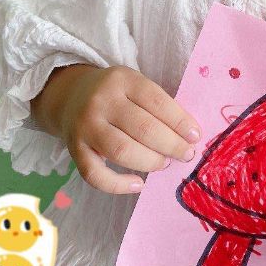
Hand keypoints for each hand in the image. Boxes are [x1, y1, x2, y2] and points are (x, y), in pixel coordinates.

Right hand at [33, 64, 201, 194]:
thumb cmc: (116, 94)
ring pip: (122, 151)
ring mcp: (86, 126)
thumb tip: (188, 135)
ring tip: (164, 163)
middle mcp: (102, 101)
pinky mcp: (75, 150)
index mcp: (122, 80)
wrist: (71, 95)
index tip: (195, 136)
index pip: (156, 101)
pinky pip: (95, 175)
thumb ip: (157, 105)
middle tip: (185, 154)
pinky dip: (119, 185)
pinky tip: (138, 184)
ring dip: (150, 162)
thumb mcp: (134, 85)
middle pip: (142, 127)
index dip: (179, 121)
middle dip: (171, 145)